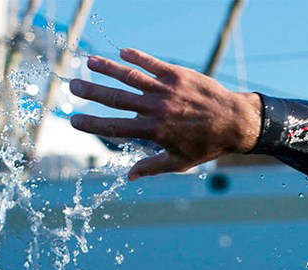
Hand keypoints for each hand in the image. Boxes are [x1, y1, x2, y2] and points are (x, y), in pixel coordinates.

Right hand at [69, 48, 261, 180]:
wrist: (235, 122)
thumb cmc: (207, 145)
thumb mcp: (179, 162)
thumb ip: (151, 167)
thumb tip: (128, 177)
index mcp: (154, 131)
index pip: (115, 127)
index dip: (92, 123)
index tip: (73, 120)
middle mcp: (156, 109)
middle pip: (116, 99)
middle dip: (92, 91)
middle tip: (72, 85)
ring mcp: (166, 90)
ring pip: (130, 76)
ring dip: (107, 68)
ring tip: (89, 62)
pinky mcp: (178, 75)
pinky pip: (152, 63)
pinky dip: (136, 57)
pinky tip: (122, 54)